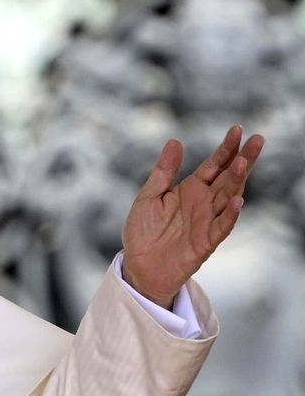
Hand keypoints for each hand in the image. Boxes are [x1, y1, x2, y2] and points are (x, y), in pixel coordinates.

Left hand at [122, 125, 263, 308]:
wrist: (139, 266)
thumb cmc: (144, 231)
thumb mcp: (148, 196)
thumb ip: (163, 171)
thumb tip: (175, 141)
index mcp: (190, 189)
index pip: (213, 165)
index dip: (225, 149)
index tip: (237, 130)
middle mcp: (203, 203)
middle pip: (228, 177)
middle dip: (243, 159)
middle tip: (258, 140)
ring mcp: (207, 221)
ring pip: (227, 197)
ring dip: (237, 181)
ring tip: (243, 162)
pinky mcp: (206, 242)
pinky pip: (221, 227)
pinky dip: (230, 215)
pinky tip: (237, 200)